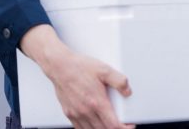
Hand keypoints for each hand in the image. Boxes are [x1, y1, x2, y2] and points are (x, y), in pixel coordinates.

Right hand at [20, 25, 134, 128]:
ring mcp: (76, 114)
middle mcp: (86, 111)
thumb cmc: (79, 67)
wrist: (59, 66)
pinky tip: (93, 124)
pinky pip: (80, 128)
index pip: (113, 125)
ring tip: (108, 124)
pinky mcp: (69, 113)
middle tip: (120, 125)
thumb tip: (128, 91)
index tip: (129, 126)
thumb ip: (119, 80)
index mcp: (97, 102)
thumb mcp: (104, 69)